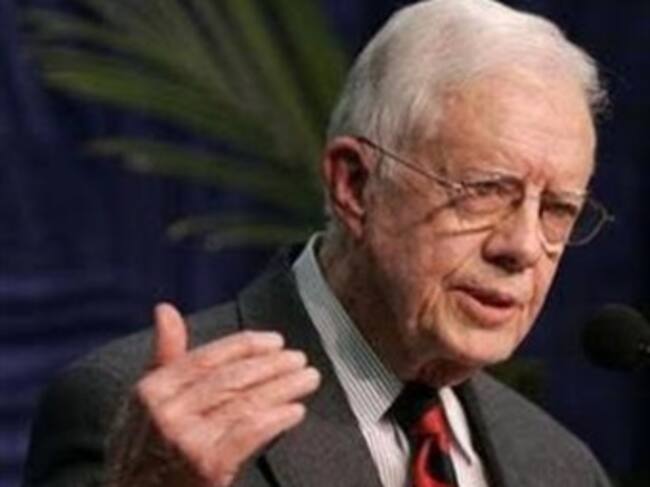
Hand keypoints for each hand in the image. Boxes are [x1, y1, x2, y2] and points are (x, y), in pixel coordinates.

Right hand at [107, 303, 320, 486]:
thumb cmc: (146, 447)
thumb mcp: (148, 401)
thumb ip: (165, 355)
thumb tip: (165, 309)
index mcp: (152, 389)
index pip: (208, 357)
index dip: (246, 346)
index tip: (275, 341)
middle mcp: (167, 412)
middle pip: (232, 379)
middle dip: (272, 365)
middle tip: (300, 359)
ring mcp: (186, 440)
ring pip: (246, 403)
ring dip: (284, 388)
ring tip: (307, 379)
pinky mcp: (207, 467)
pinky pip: (249, 433)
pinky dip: (276, 419)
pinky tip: (295, 411)